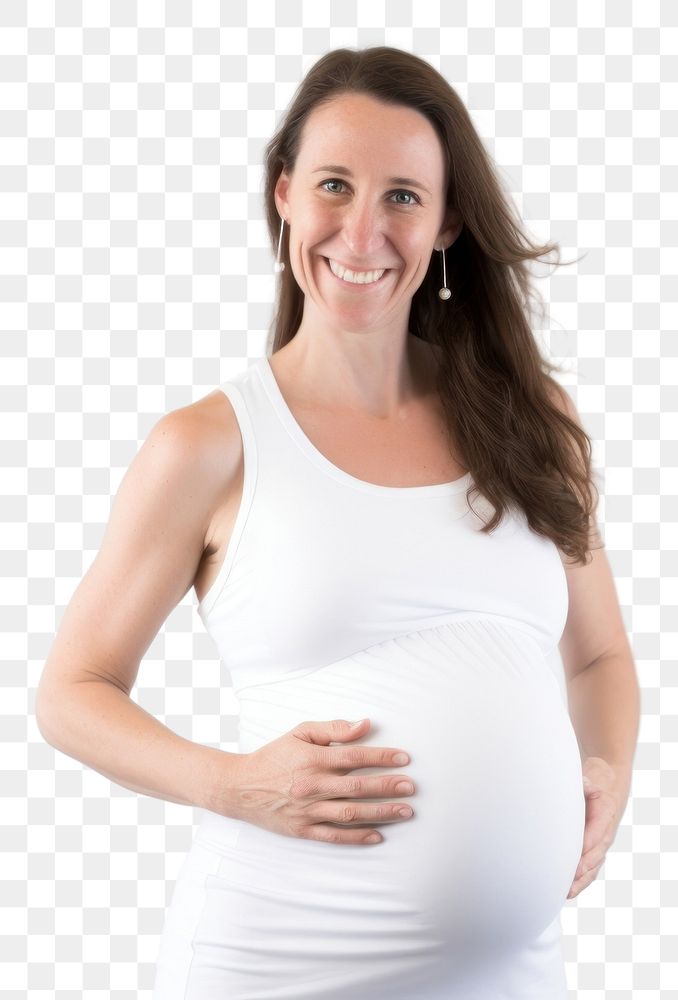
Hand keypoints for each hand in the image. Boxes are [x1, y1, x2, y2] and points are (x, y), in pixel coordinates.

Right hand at [224, 718, 415, 845]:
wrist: (239, 787)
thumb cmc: (274, 756)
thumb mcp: (299, 733)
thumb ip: (333, 729)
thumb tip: (364, 725)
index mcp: (312, 759)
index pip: (354, 757)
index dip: (381, 757)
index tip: (404, 758)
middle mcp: (312, 785)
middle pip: (357, 786)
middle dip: (388, 786)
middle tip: (412, 787)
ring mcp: (308, 810)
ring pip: (351, 812)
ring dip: (381, 812)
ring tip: (405, 811)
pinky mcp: (303, 829)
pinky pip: (334, 835)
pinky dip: (357, 837)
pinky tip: (378, 835)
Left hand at [566, 756, 624, 899]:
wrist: (609, 783)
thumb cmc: (597, 782)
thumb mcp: (593, 777)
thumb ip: (588, 783)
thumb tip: (585, 785)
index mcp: (605, 815)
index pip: (597, 833)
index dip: (588, 846)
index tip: (578, 858)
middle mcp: (604, 833)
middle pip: (595, 855)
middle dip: (582, 870)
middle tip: (569, 882)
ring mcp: (600, 842)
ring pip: (593, 866)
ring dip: (581, 880)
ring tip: (566, 893)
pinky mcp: (594, 848)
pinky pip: (590, 867)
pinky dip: (580, 879)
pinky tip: (568, 891)